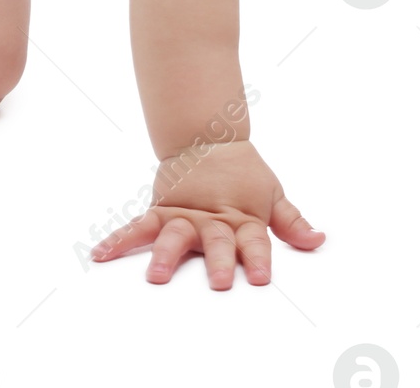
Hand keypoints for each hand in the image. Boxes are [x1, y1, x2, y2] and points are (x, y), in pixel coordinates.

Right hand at [88, 139, 323, 288]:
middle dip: (219, 261)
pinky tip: (101, 255)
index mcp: (242, 217)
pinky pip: (137, 227)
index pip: (254, 240)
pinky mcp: (160, 211)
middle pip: (216, 241)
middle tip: (220, 282)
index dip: (258, 258)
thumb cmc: (242, 172)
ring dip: (165, 255)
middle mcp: (211, 219)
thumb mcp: (272, 193)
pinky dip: (119, 240)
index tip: (262, 277)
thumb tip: (318, 240)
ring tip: (156, 276)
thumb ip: (291, 222)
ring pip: (173, 236)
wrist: (207, 136)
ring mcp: (183, 216)